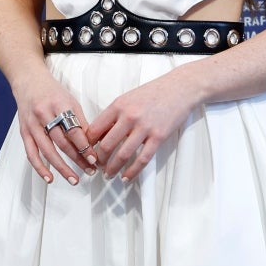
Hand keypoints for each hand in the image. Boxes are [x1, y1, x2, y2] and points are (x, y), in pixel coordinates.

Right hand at [11, 67, 95, 185]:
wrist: (28, 81)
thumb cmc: (52, 92)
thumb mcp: (71, 101)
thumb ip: (80, 122)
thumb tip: (93, 145)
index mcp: (59, 105)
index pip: (74, 130)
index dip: (85, 147)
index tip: (95, 159)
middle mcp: (44, 114)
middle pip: (62, 142)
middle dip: (78, 159)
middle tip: (90, 171)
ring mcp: (32, 124)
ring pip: (48, 150)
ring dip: (62, 168)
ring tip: (74, 179)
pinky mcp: (24, 132)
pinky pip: (31, 153)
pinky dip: (40, 168)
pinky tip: (50, 178)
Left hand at [85, 68, 201, 181]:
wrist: (180, 88)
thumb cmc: (153, 93)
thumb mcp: (128, 98)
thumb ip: (114, 115)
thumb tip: (99, 135)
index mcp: (118, 105)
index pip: (95, 129)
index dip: (87, 145)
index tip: (85, 153)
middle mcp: (129, 116)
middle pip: (106, 145)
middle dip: (99, 160)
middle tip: (96, 167)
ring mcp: (145, 127)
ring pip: (123, 155)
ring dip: (113, 168)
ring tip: (108, 175)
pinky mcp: (158, 136)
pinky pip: (143, 159)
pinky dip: (133, 171)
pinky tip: (126, 177)